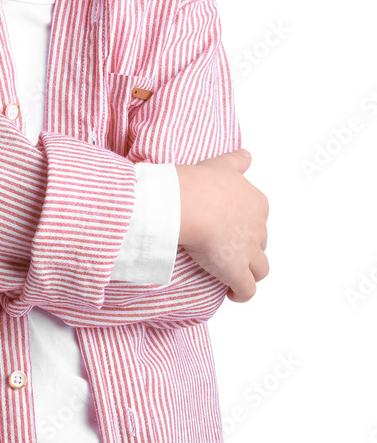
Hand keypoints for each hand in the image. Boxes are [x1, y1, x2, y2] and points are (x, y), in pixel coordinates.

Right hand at [175, 148, 268, 302]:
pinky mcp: (237, 272)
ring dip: (250, 272)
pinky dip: (241, 293)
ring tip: (233, 273)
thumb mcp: (220, 165)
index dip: (245, 224)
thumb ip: (236, 161)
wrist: (189, 203)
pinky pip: (247, 290)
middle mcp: (258, 228)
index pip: (258, 217)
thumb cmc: (200, 183)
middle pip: (259, 242)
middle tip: (225, 247)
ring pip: (260, 269)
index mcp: (256, 202)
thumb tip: (247, 155)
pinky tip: (231, 293)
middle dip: (247, 247)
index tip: (229, 226)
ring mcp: (249, 252)